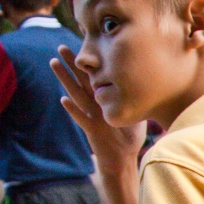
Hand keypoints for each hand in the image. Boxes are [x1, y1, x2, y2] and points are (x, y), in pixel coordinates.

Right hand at [50, 44, 145, 168]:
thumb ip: (136, 97)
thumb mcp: (135, 113)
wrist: (123, 159)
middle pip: (81, 81)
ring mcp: (91, 117)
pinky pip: (81, 119)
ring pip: (76, 95)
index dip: (89, 63)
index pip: (95, 77)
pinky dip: (73, 110)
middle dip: (71, 64)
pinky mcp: (92, 131)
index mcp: (103, 100)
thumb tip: (149, 81)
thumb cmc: (130, 137)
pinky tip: (63, 99)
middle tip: (62, 47)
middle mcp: (95, 106)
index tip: (84, 45)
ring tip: (54, 63)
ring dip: (65, 80)